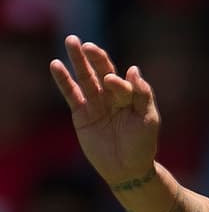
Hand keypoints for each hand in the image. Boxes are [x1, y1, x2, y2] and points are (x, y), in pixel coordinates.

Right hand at [49, 35, 160, 190]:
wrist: (127, 171)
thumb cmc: (142, 146)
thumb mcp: (148, 120)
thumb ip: (143, 95)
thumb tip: (133, 69)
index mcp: (129, 95)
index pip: (120, 81)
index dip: (116, 81)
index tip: (112, 83)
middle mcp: (111, 96)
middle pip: (101, 71)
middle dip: (94, 57)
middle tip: (86, 45)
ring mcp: (95, 104)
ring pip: (85, 78)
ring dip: (77, 60)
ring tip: (71, 41)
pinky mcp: (81, 114)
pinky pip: (71, 94)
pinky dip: (63, 80)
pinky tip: (56, 65)